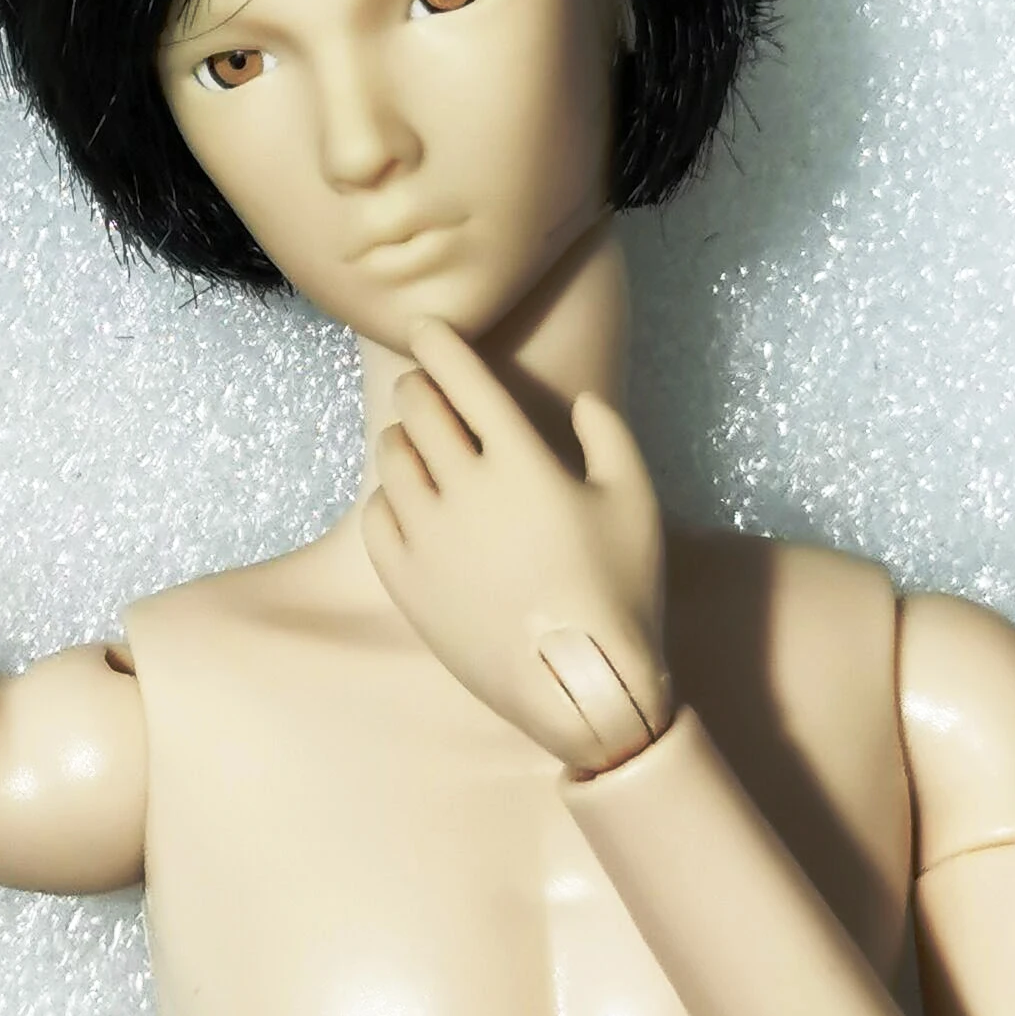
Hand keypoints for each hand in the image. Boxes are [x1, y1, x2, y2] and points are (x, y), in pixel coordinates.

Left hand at [361, 319, 672, 773]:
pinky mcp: (408, 582)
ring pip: (391, 458)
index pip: (464, 379)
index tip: (426, 326)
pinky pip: (378, 516)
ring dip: (402, 438)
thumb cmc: (620, 592)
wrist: (580, 689)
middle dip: (421, 387)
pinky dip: (390, 497)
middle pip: (419, 409)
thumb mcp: (636, 502)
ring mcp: (431, 539)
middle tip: (428, 387)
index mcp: (524, 463)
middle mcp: (467, 492)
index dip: (440, 342)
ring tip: (420, 444)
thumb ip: (610, 436)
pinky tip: (411, 503)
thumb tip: (581, 401)